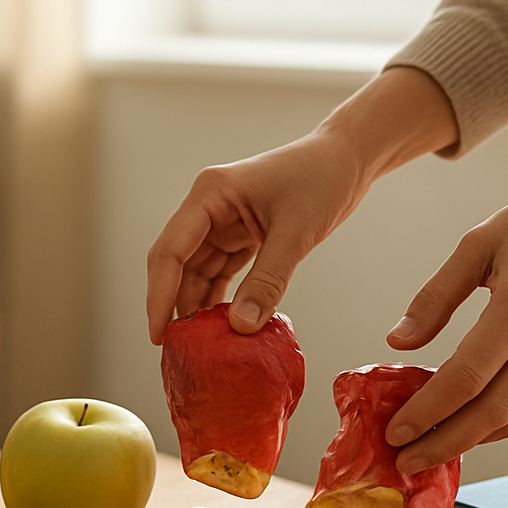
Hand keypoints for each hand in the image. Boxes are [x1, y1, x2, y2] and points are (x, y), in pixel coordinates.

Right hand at [145, 68, 458, 343]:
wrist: (349, 157)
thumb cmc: (323, 178)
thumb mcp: (295, 233)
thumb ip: (267, 281)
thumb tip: (240, 327)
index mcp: (209, 194)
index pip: (169, 251)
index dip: (159, 296)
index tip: (158, 335)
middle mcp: (207, 207)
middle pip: (176, 264)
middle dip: (173, 305)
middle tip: (176, 350)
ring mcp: (222, 221)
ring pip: (196, 272)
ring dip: (198, 306)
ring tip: (199, 347)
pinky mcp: (240, 234)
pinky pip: (220, 272)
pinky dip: (220, 299)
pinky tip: (222, 327)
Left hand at [383, 179, 507, 471]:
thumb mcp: (478, 243)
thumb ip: (435, 297)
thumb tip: (397, 344)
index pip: (467, 375)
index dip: (428, 410)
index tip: (395, 431)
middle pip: (495, 411)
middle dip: (445, 442)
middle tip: (407, 461)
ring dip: (474, 440)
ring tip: (432, 447)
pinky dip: (504, 423)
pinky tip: (471, 423)